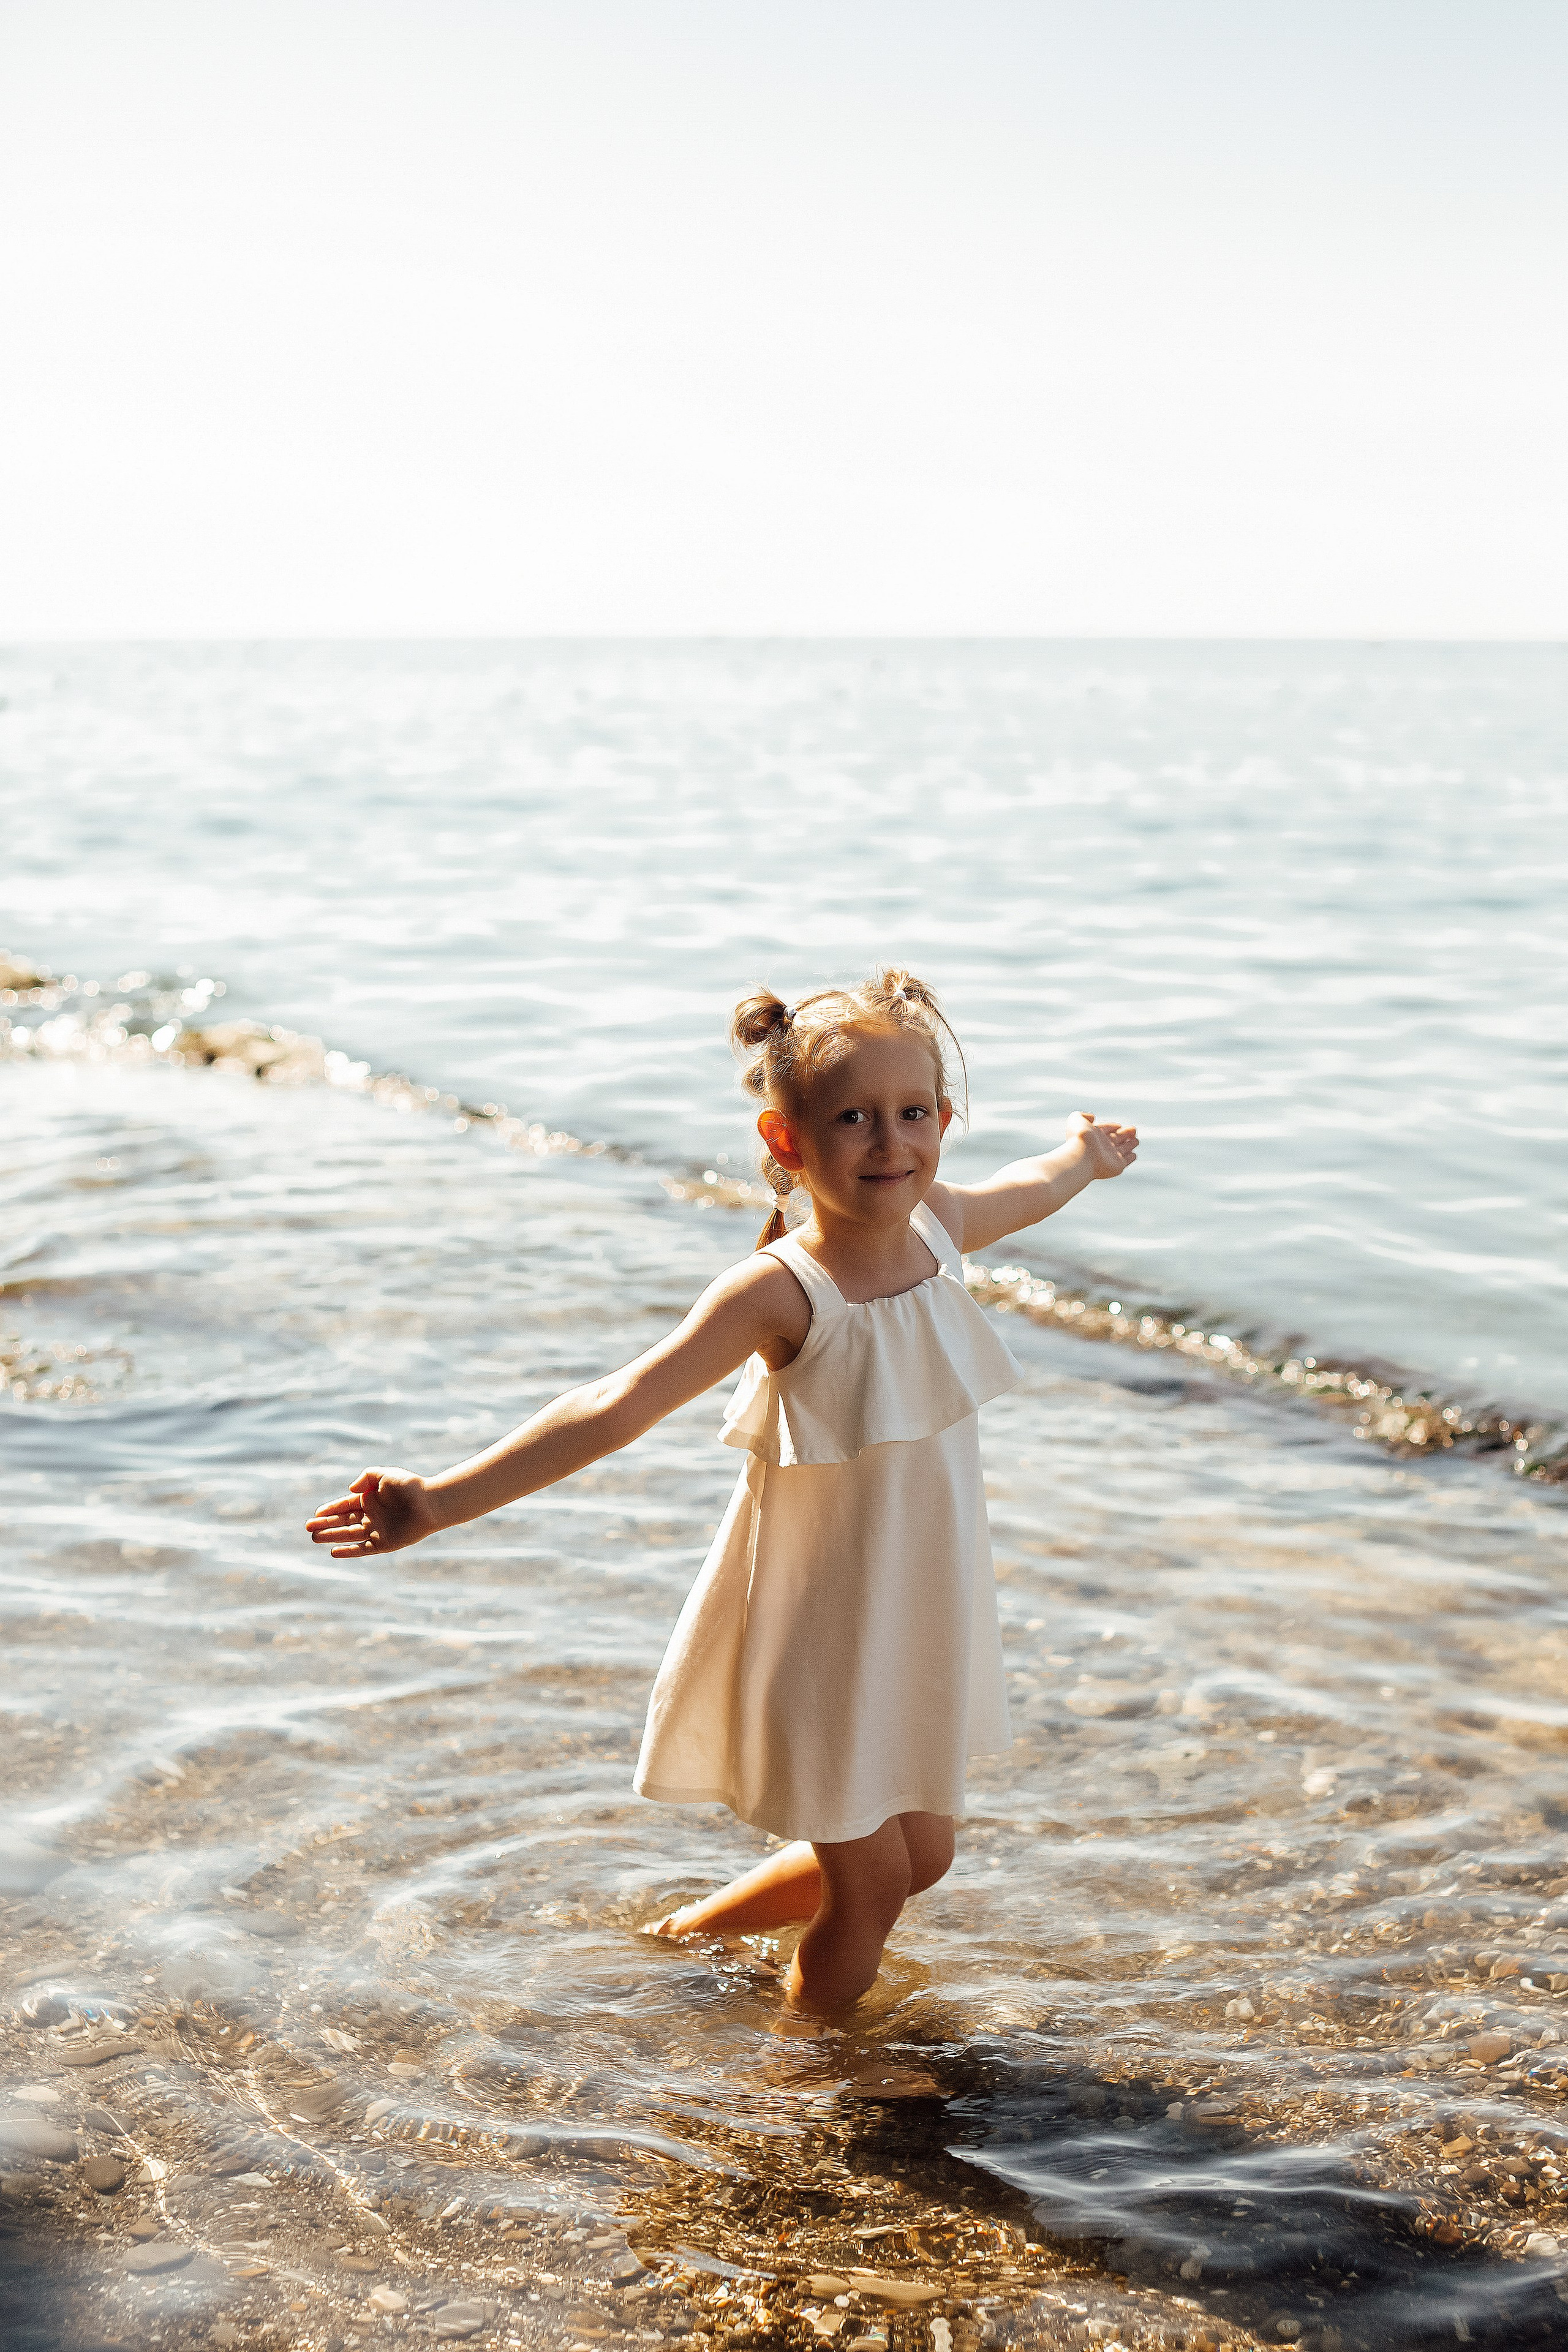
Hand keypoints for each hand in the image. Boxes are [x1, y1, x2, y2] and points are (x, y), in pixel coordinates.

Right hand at [306, 1468, 438, 1557]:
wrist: (431, 1503)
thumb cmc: (410, 1486)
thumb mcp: (384, 1474)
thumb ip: (366, 1478)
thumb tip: (350, 1489)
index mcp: (370, 1499)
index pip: (345, 1506)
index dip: (331, 1510)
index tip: (316, 1513)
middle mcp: (372, 1516)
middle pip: (343, 1522)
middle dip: (326, 1524)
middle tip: (308, 1527)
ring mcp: (377, 1530)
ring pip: (349, 1535)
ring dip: (332, 1536)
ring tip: (314, 1537)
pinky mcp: (385, 1543)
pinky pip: (363, 1549)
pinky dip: (349, 1551)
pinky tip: (334, 1552)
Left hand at [1067, 1111, 1138, 1179]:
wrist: (1081, 1156)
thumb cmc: (1079, 1137)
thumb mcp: (1077, 1119)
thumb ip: (1084, 1115)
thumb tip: (1093, 1118)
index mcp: (1094, 1135)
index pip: (1106, 1129)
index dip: (1112, 1127)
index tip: (1118, 1126)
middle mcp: (1103, 1146)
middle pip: (1116, 1139)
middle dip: (1125, 1134)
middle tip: (1133, 1129)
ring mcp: (1110, 1156)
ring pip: (1123, 1149)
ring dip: (1130, 1144)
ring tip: (1136, 1140)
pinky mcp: (1117, 1166)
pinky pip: (1126, 1161)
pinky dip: (1131, 1158)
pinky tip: (1134, 1154)